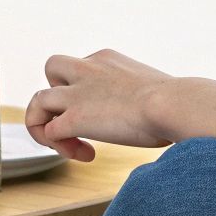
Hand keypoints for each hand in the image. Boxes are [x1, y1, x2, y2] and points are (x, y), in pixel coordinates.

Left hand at [24, 49, 176, 162]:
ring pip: (38, 100)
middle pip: (52, 68)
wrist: (173, 104)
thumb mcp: (155, 89)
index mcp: (107, 59)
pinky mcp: (74, 118)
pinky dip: (59, 146)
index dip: (86, 92)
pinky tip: (85, 156)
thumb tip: (159, 118)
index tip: (107, 114)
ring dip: (47, 124)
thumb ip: (144, 98)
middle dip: (57, 93)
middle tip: (75, 117)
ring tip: (68, 145)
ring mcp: (77, 93)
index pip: (82, 67)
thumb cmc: (177, 102)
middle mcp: (87, 69)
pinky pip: (48, 131)